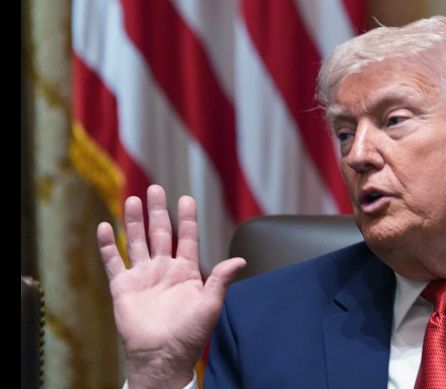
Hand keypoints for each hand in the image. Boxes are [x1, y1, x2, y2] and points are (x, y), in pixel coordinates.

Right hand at [97, 185, 245, 388]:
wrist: (162, 357)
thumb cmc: (189, 335)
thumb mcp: (210, 305)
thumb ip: (221, 280)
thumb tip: (240, 261)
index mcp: (186, 272)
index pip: (187, 237)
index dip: (187, 218)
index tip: (186, 198)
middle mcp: (164, 270)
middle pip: (160, 233)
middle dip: (158, 211)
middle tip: (155, 188)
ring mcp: (143, 277)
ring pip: (137, 241)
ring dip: (134, 221)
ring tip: (133, 199)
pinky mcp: (123, 288)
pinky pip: (113, 262)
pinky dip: (108, 245)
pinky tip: (105, 226)